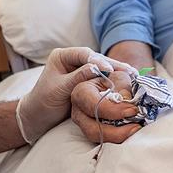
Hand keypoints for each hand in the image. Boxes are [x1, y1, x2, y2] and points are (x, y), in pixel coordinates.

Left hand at [16, 47, 137, 143]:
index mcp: (62, 56)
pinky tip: (128, 80)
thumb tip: (96, 68)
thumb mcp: (59, 89)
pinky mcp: (87, 80)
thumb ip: (77, 77)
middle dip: (113, 65)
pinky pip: (102, 77)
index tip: (108, 68)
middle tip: (130, 71)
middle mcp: (73, 59)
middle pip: (97, 59)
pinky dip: (114, 79)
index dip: (98, 60)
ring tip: (134, 74)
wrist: (38, 117)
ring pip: (102, 67)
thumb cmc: (44, 102)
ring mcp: (81, 69)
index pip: (83, 54)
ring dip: (117, 71)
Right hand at [71, 70, 140, 143]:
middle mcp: (78, 110)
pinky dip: (118, 139)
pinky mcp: (92, 131)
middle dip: (116, 132)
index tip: (133, 110)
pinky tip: (130, 132)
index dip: (114, 111)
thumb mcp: (119, 76)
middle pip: (92, 129)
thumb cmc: (113, 79)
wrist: (111, 86)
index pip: (94, 106)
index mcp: (81, 92)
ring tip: (135, 129)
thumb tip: (126, 100)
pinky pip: (103, 140)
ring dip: (118, 137)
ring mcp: (83, 123)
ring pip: (97, 138)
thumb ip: (123, 86)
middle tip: (136, 126)